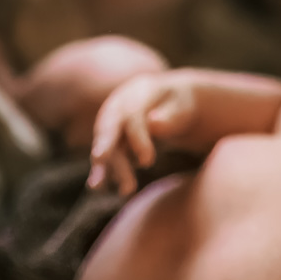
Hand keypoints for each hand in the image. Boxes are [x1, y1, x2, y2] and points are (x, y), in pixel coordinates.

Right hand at [89, 70, 200, 194]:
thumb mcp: (183, 105)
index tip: (148, 162)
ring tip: (103, 187)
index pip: (132, 116)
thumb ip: (171, 115)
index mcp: (137, 93)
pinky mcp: (111, 140)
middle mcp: (118, 107)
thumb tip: (154, 123)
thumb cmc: (179, 103)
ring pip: (107, 146)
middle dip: (106, 145)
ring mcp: (112, 123)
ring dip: (107, 167)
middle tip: (100, 159)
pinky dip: (103, 171)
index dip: (138, 138)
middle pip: (110, 128)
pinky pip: (105, 156)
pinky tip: (97, 186)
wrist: (169, 102)